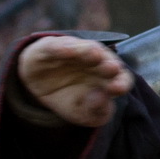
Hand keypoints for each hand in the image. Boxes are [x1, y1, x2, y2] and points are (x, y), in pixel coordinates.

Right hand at [16, 36, 133, 127]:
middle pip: (106, 60)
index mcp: (107, 78)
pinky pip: (57, 45)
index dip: (121, 83)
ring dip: (89, 51)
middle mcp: (95, 61)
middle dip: (110, 65)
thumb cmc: (68, 99)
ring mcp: (75, 52)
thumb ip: (96, 111)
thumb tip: (102, 98)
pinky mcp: (53, 46)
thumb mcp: (81, 113)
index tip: (117, 89)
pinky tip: (67, 50)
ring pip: (85, 48)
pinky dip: (63, 47)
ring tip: (93, 54)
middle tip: (112, 68)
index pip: (121, 79)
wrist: (38, 89)